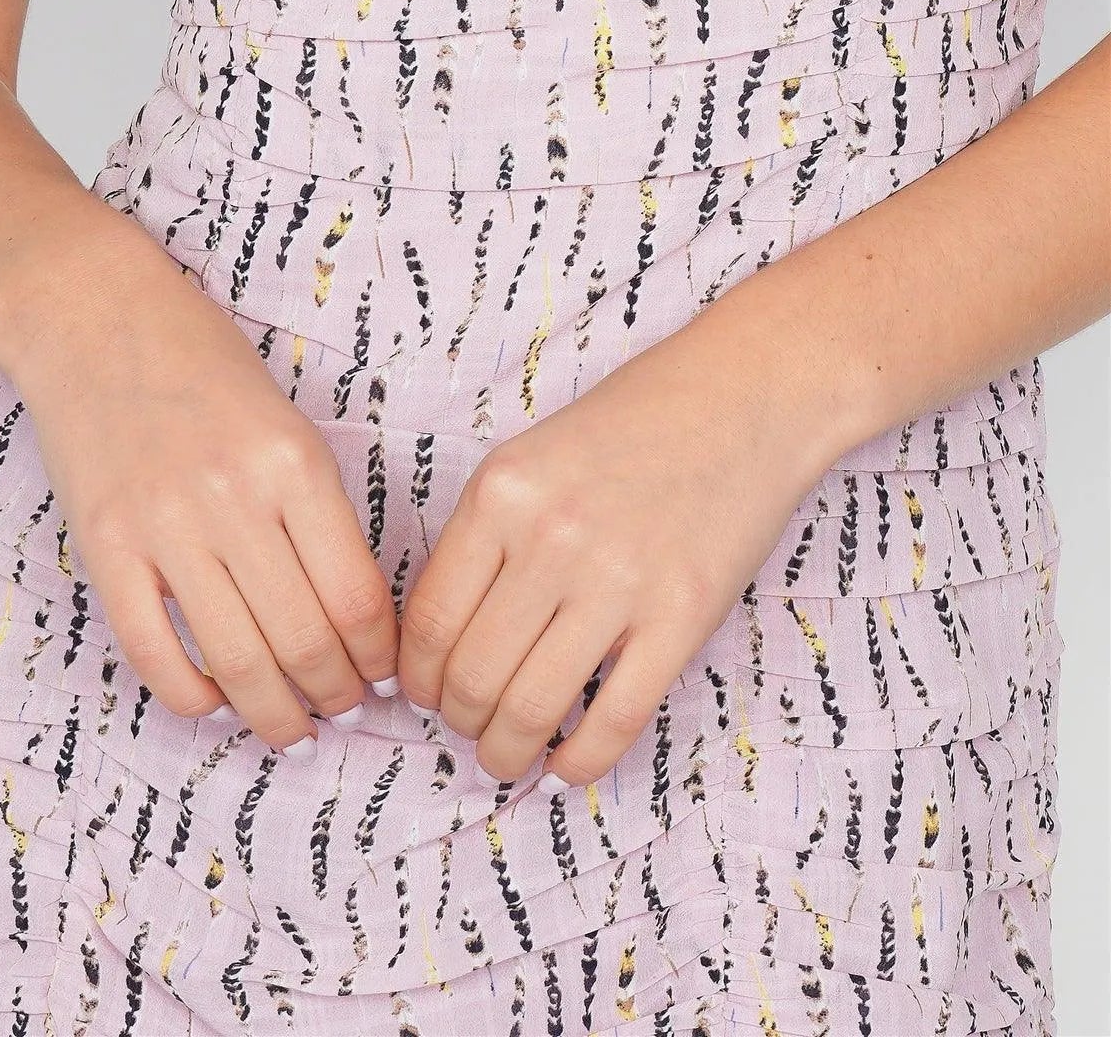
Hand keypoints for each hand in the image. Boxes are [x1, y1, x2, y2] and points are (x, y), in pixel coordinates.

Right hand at [1, 221, 401, 754]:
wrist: (96, 318)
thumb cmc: (205, 365)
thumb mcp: (289, 423)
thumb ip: (320, 509)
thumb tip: (356, 612)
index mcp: (295, 465)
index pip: (358, 597)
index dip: (381, 656)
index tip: (387, 676)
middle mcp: (234, 500)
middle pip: (304, 640)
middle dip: (335, 695)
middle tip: (344, 709)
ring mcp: (163, 527)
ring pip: (235, 659)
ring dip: (273, 713)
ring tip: (291, 728)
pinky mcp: (104, 547)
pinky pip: (151, 652)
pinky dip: (190, 695)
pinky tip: (214, 703)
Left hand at [396, 319, 837, 786]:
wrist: (744, 397)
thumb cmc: (634, 423)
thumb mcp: (532, 455)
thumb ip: (485, 536)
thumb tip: (441, 639)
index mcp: (502, 493)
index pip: (429, 620)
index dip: (417, 679)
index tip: (425, 695)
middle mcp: (552, 538)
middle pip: (473, 674)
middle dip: (461, 722)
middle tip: (469, 730)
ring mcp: (619, 581)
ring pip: (533, 707)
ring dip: (509, 752)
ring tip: (510, 757)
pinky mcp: (682, 617)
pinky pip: (616, 719)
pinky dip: (582, 761)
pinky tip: (568, 766)